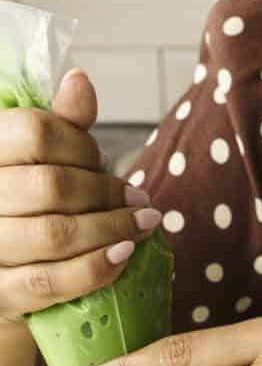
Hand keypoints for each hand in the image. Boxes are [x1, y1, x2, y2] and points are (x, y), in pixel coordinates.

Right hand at [0, 71, 161, 324]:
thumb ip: (59, 126)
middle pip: (51, 185)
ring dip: (112, 230)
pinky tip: (124, 255)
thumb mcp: (39, 164)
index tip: (101, 160)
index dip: (80, 145)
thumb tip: (79, 80)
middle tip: (138, 201)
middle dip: (106, 193)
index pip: (33, 132)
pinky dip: (97, 267)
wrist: (4, 284)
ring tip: (143, 225)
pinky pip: (51, 281)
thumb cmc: (26, 214)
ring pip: (54, 234)